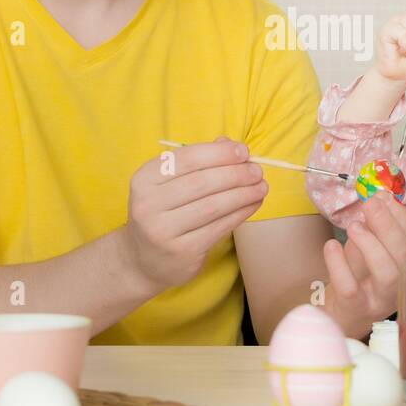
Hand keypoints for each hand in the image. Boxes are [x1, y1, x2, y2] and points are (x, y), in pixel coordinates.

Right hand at [122, 137, 267, 290]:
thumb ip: (197, 162)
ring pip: (213, 206)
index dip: (218, 153)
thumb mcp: (169, 184)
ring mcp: (163, 230)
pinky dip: (240, 213)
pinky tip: (253, 204)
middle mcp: (148, 204)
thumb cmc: (164, 213)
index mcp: (143, 180)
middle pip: (201, 182)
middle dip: (235, 173)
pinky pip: (219, 227)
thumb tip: (230, 144)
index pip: (186, 159)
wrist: (146, 260)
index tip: (243, 151)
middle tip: (257, 170)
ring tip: (261, 186)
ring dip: (243, 193)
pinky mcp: (182, 251)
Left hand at [322, 193, 405, 334]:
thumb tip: (377, 197)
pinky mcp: (356, 309)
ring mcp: (380, 299)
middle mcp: (402, 285)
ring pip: (387, 273)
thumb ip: (376, 228)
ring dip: (371, 244)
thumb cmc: (361, 276)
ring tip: (354, 226)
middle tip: (369, 204)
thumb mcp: (372, 249)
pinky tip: (331, 245)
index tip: (383, 196)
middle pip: (404, 255)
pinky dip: (339, 263)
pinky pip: (350, 287)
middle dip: (388, 225)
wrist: (341, 315)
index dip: (401, 216)